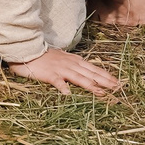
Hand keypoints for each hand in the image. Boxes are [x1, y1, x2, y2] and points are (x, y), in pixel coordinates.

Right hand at [7, 48, 121, 97]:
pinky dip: (63, 87)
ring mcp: (60, 69)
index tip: (118, 83)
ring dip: (91, 86)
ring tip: (102, 94)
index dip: (106, 76)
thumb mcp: (62, 58)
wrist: (27, 49)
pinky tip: (69, 94)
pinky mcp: (49, 74)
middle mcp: (70, 64)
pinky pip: (57, 82)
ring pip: (79, 78)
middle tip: (118, 89)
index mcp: (74, 61)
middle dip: (105, 82)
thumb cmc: (43, 56)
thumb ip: (73, 65)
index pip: (94, 69)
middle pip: (91, 74)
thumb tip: (84, 71)